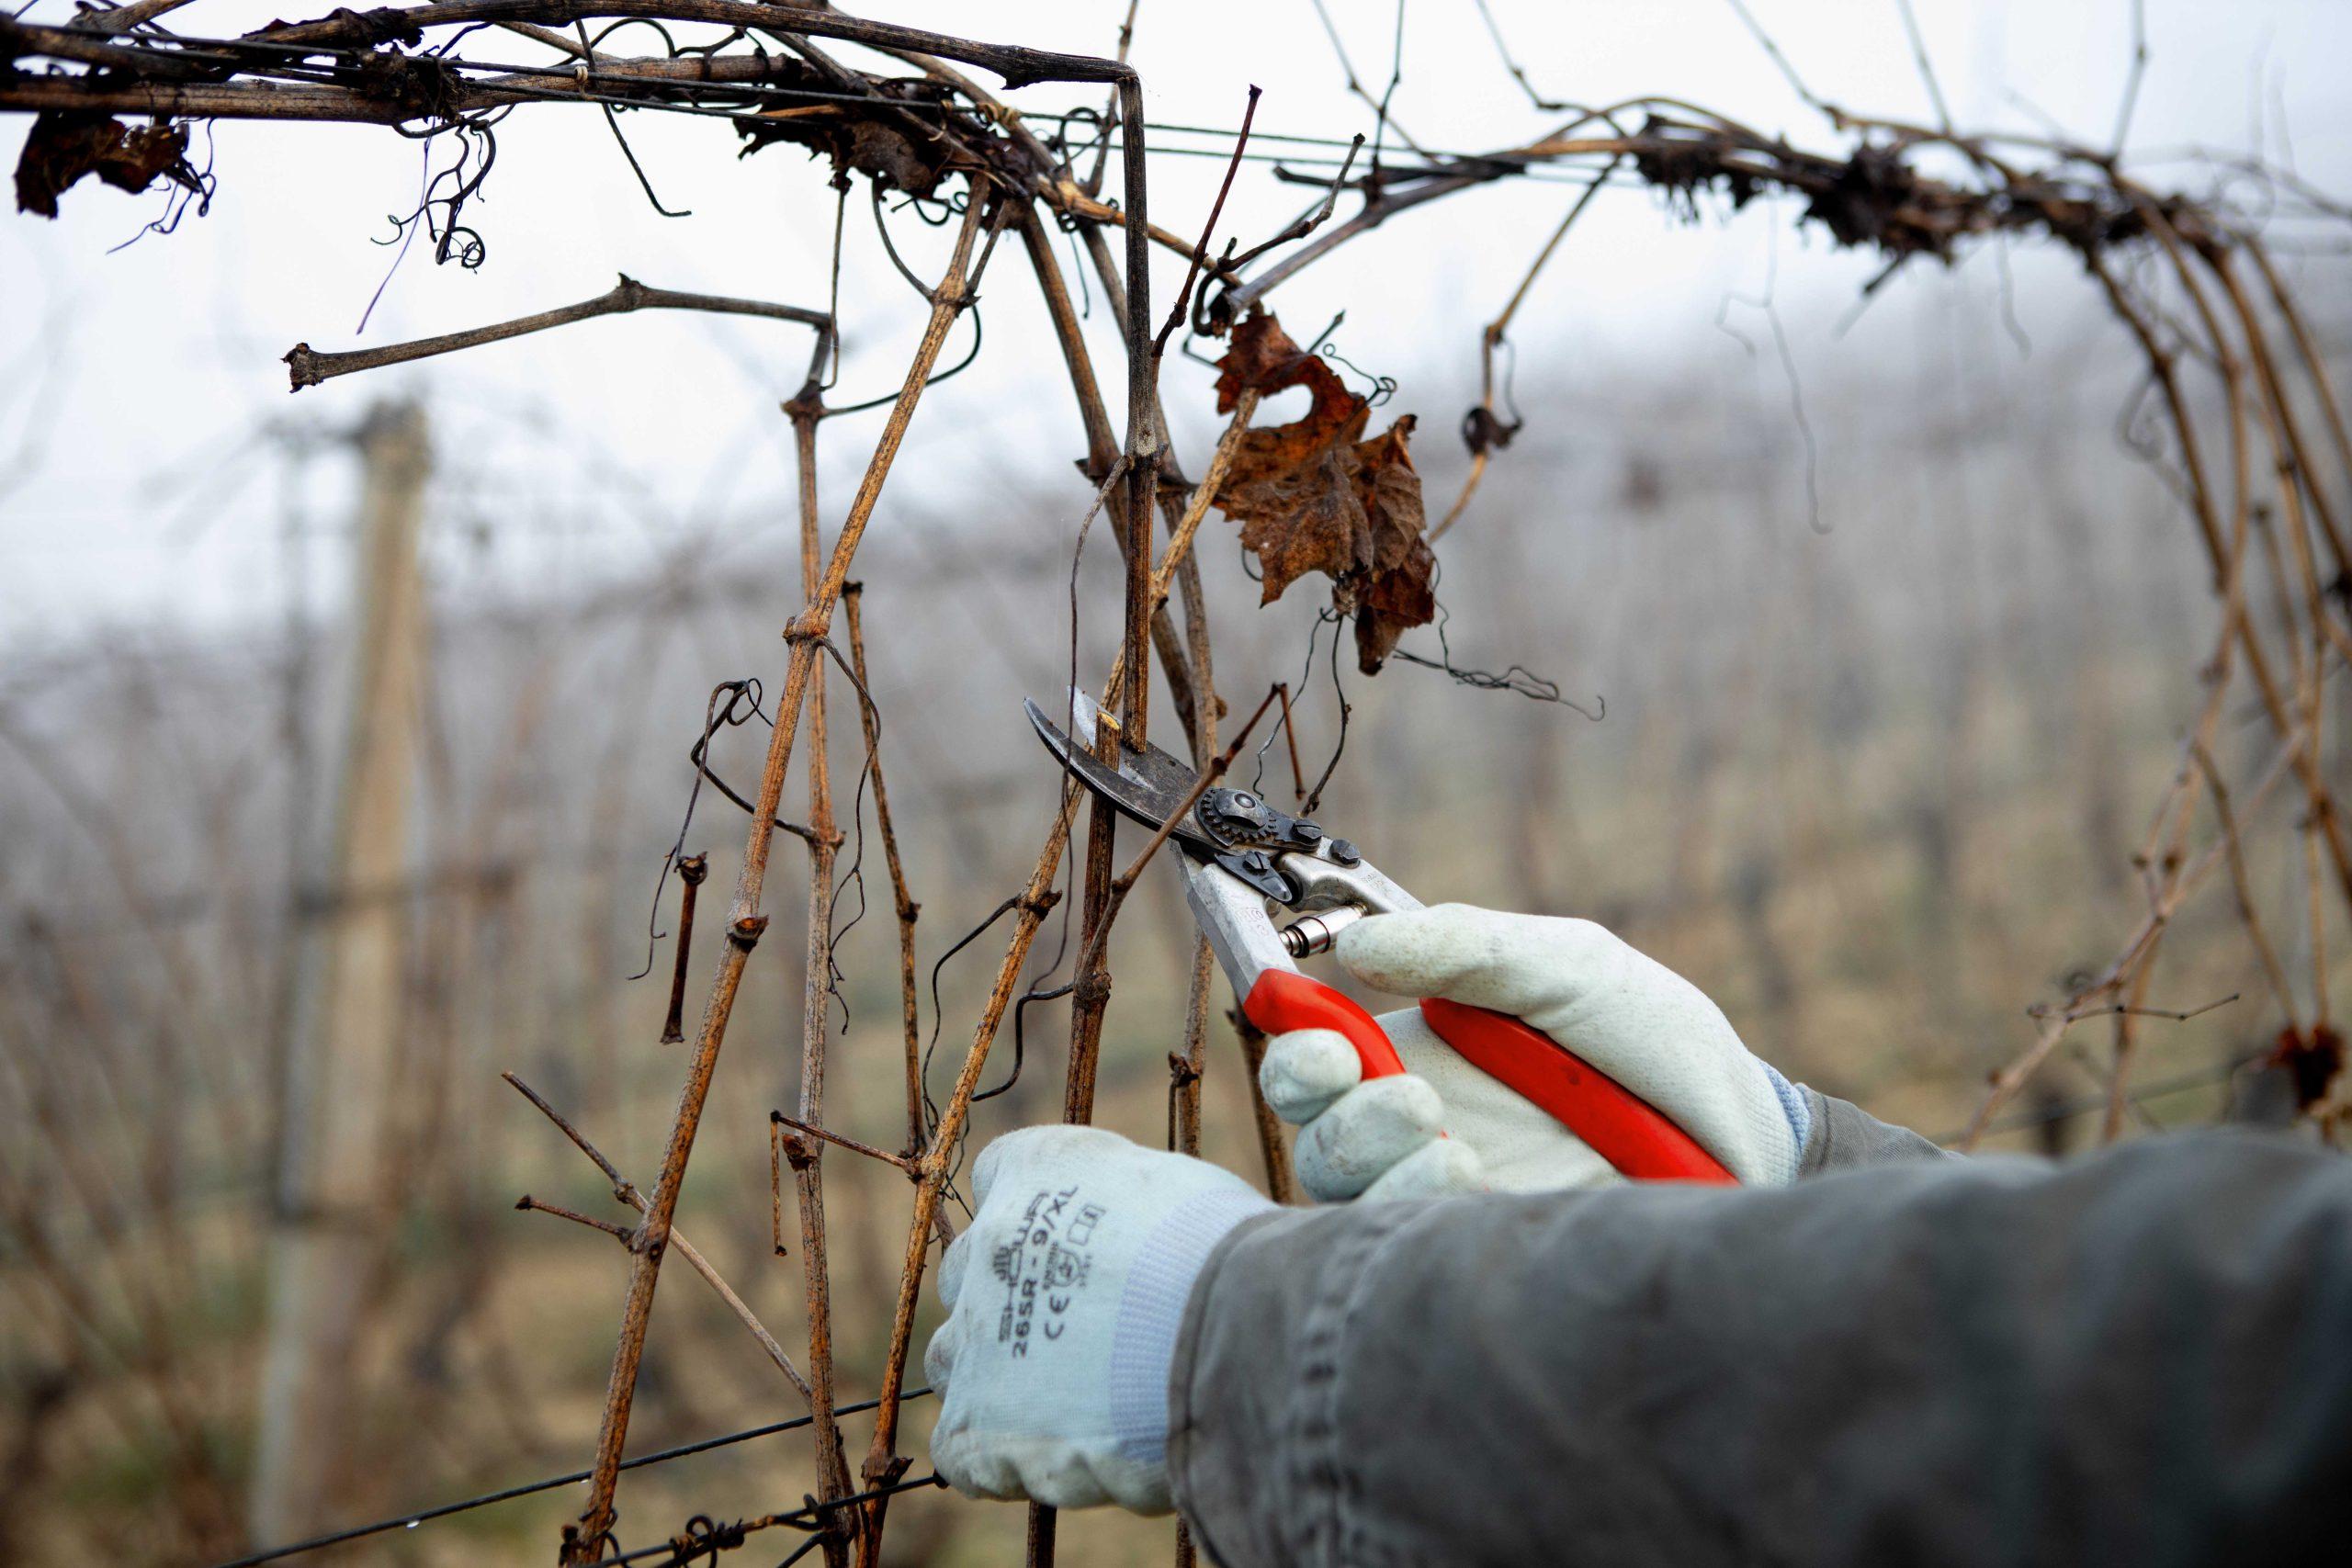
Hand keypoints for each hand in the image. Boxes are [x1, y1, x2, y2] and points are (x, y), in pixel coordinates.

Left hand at [923, 1126, 1272, 1513]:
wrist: (1227, 1329)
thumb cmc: (1224, 1254)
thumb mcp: (1173, 1190)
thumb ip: (1123, 1210)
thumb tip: (1134, 1245)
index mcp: (1034, 1171)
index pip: (1001, 1174)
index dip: (1040, 1221)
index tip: (1080, 1248)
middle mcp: (986, 1247)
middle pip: (970, 1270)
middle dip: (1012, 1299)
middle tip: (1084, 1331)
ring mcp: (974, 1339)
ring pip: (951, 1358)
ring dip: (995, 1377)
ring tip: (1069, 1404)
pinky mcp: (977, 1427)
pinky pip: (959, 1450)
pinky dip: (998, 1461)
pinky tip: (1058, 1459)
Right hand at [1260, 903, 1809, 1197]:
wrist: (1745, 1136)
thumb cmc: (1654, 1042)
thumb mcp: (1568, 968)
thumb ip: (1467, 948)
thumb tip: (1358, 944)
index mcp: (1420, 1053)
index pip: (1314, 1059)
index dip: (1296, 1051)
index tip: (1329, 1042)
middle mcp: (1419, 1130)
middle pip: (1313, 1138)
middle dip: (1334, 1116)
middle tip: (1410, 1097)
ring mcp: (1450, 1198)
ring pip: (1350, 1200)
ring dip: (1380, 1165)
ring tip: (1451, 1142)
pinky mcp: (1485, 1253)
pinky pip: (1412, 1248)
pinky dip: (1424, 1211)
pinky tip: (1475, 1183)